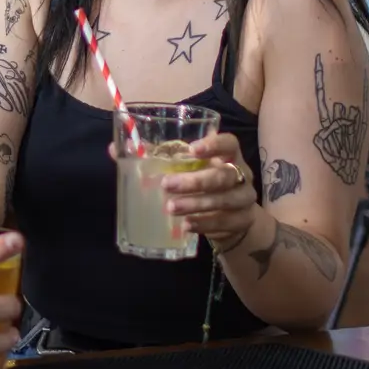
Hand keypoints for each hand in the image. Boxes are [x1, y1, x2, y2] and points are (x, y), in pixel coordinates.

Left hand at [161, 132, 259, 248]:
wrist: (232, 216)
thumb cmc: (206, 183)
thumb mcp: (190, 168)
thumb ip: (164, 158)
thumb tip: (123, 147)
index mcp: (230, 155)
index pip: (229, 143)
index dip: (213, 145)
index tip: (191, 150)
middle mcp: (242, 175)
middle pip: (224, 175)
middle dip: (195, 181)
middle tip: (167, 184)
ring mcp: (245, 198)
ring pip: (225, 200)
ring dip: (196, 204)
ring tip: (171, 208)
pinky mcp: (244, 220)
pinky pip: (225, 222)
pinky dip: (204, 224)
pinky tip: (186, 225)